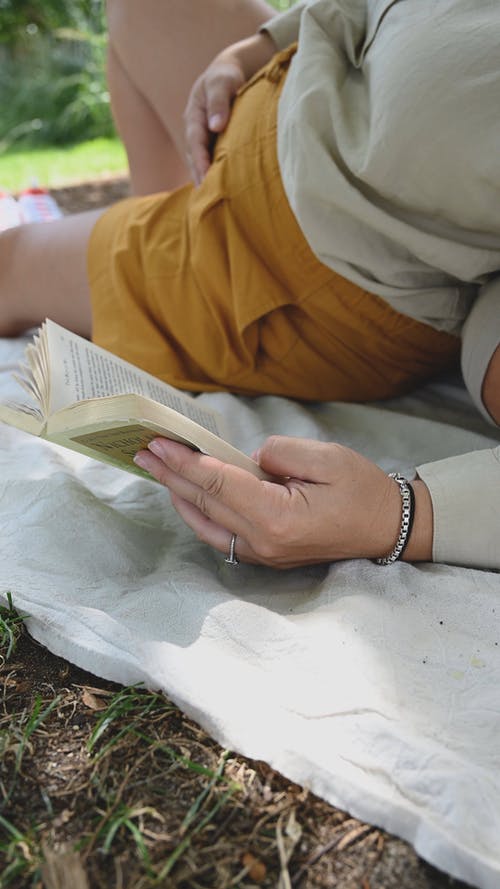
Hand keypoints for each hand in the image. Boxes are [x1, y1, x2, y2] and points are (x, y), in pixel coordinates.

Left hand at [134, 436, 432, 567]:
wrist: (388, 529)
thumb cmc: (363, 490)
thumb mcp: (325, 458)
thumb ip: (277, 454)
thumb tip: (247, 461)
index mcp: (277, 517)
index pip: (218, 484)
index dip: (184, 462)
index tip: (158, 442)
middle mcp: (263, 542)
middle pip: (205, 504)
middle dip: (171, 475)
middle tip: (142, 450)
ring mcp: (263, 554)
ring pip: (206, 524)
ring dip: (178, 494)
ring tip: (155, 468)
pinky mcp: (266, 555)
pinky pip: (220, 535)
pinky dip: (198, 513)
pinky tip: (186, 496)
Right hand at [184, 32, 275, 184]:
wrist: (228, 74)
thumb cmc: (226, 77)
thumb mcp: (222, 83)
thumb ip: (220, 102)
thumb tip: (216, 126)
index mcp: (193, 115)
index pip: (195, 141)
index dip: (199, 159)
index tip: (205, 175)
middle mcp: (194, 129)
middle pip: (193, 156)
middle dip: (199, 175)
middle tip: (206, 195)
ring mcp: (201, 137)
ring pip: (199, 161)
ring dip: (204, 178)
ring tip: (211, 199)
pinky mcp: (210, 143)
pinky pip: (209, 160)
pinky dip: (211, 174)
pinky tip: (219, 189)